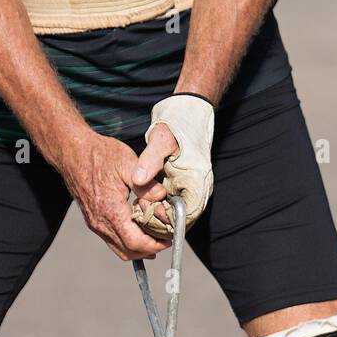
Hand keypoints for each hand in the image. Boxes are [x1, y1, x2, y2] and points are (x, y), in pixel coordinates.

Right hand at [59, 131, 169, 259]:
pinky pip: (112, 240)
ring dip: (138, 248)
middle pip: (128, 251)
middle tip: (164, 240)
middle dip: (149, 249)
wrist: (71, 151)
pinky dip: (127, 241)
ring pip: (119, 248)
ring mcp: (94, 223)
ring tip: (154, 238)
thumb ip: (146, 184)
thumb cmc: (98, 155)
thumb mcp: (126, 162)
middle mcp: (100, 222)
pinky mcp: (92, 220)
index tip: (168, 239)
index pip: (135, 242)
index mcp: (111, 210)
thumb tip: (162, 197)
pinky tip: (138, 230)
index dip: (155, 245)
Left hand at [132, 94, 214, 236]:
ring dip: (157, 217)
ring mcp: (193, 191)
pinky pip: (173, 208)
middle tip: (138, 211)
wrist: (188, 113)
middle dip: (159, 222)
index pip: (185, 216)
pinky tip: (143, 202)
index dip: (165, 221)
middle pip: (181, 221)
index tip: (145, 212)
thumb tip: (137, 180)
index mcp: (196, 182)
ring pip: (176, 217)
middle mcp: (198, 191)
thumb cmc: (177, 124)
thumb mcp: (161, 139)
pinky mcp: (185, 189)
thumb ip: (150, 161)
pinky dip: (158, 209)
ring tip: (138, 208)